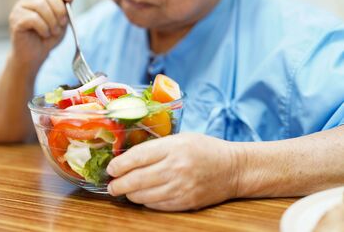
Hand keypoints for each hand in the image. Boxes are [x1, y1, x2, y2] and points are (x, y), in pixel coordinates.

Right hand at [8, 0, 77, 70]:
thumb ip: (67, 2)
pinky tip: (45, 34)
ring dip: (52, 20)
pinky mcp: (16, 19)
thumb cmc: (49, 36)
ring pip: (40, 4)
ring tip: (54, 31)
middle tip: (63, 23)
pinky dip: (44, 28)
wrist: (36, 55)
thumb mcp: (63, 18)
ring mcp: (20, 7)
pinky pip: (33, 18)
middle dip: (60, 9)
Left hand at [106, 133, 239, 210]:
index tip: (110, 168)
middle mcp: (176, 168)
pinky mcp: (186, 202)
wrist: (233, 168)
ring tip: (124, 190)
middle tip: (111, 185)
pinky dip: (145, 202)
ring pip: (144, 196)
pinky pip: (157, 205)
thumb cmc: (205, 149)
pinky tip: (141, 196)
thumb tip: (128, 159)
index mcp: (173, 147)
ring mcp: (181, 187)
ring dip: (129, 194)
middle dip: (118, 184)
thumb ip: (155, 147)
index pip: (137, 157)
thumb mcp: (180, 138)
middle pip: (136, 180)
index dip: (119, 165)